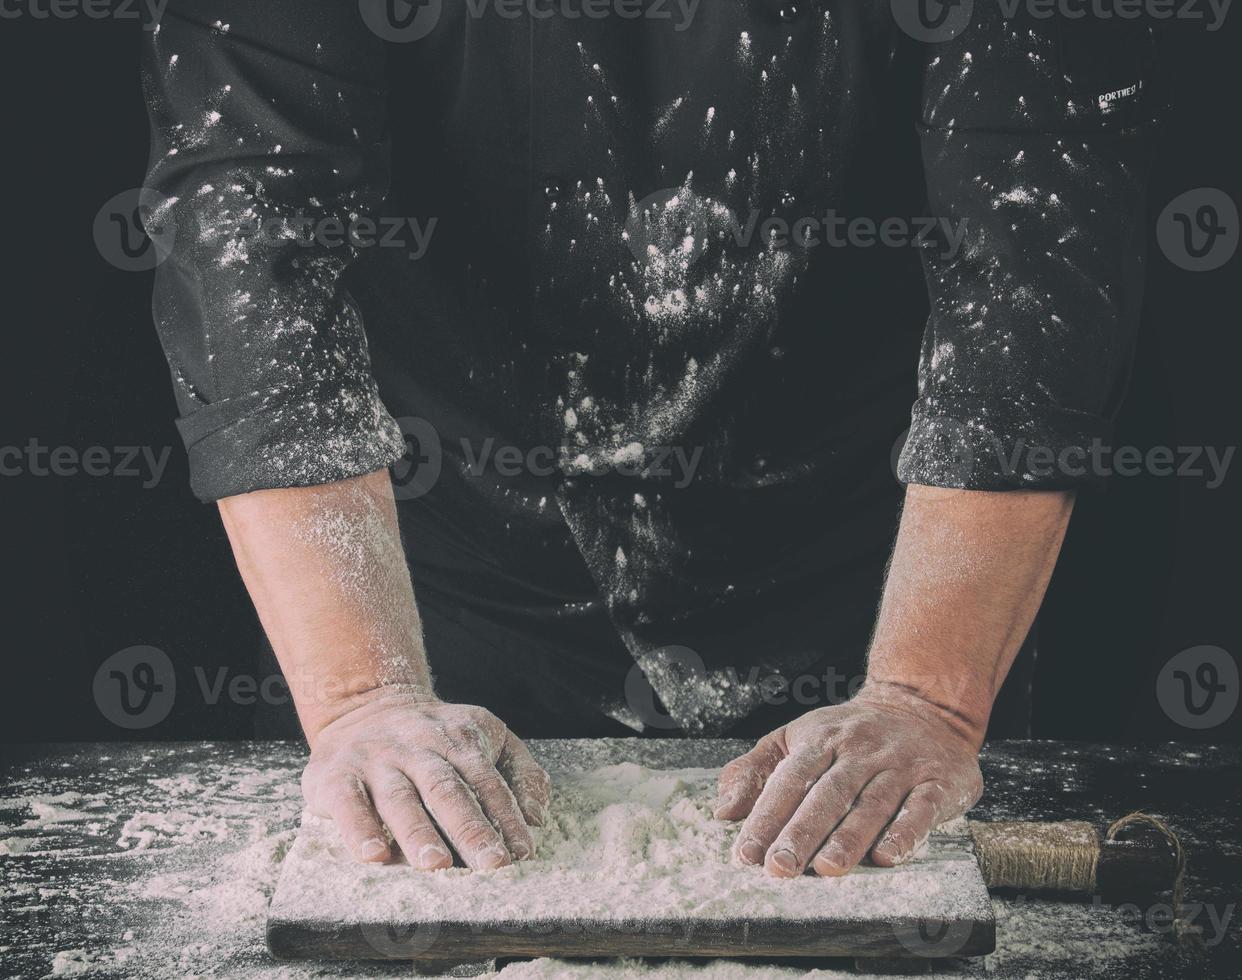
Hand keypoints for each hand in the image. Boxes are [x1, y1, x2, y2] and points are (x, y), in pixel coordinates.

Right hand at [301, 687, 550, 870]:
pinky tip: (374, 855)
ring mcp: (377, 760)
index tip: (522, 852)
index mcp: (459, 739)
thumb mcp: (485, 735)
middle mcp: (418, 747)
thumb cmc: (436, 735)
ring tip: (437, 864)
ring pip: (400, 797)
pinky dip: (359, 828)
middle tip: (491, 863)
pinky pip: (348, 802)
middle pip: (447, 789)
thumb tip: (537, 817)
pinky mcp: (337, 775)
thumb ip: (519, 771)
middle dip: (471, 828)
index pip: (487, 781)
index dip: (506, 816)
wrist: (365, 705)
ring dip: (419, 832)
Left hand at [716, 683, 982, 876]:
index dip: (766, 815)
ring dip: (849, 838)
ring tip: (826, 868)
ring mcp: (899, 764)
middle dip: (801, 833)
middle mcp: (859, 750)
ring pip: (871, 803)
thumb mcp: (795, 737)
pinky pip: (920, 807)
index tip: (746, 853)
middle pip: (827, 794)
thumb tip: (722, 813)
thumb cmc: (847, 734)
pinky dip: (905, 832)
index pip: (789, 778)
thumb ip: (755, 770)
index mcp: (820, 738)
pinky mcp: (936, 781)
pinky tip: (887, 857)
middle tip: (779, 869)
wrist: (922, 706)